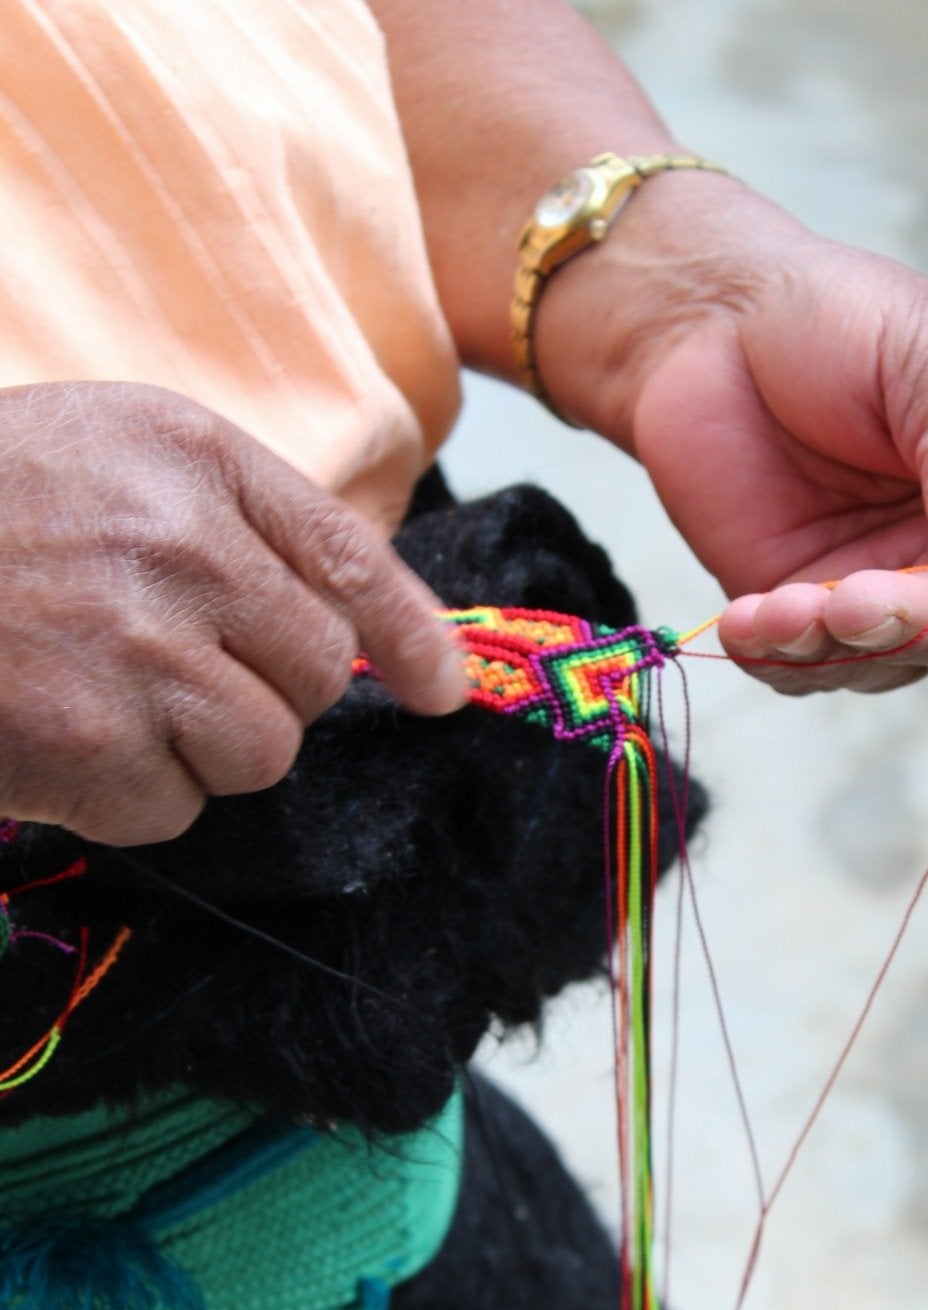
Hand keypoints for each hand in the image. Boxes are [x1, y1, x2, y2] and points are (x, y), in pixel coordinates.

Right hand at [0, 382, 467, 842]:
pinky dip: (126, 797)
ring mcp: (136, 650)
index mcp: (191, 458)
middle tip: (165, 667)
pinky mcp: (90, 745)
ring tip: (104, 700)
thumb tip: (360, 640)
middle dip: (258, 691)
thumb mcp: (109, 458)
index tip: (445, 693)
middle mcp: (178, 547)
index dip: (410, 636)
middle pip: (312, 677)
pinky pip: (176, 810)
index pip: (345, 557)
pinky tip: (59, 739)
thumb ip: (235, 523)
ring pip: (259, 755)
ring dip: (198, 753)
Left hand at [537, 176, 927, 693]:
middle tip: (848, 598)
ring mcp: (890, 587)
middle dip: (918, 628)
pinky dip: (782, 661)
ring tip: (782, 609)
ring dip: (841, 651)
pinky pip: (809, 670)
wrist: (709, 323)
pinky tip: (748, 621)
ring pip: (894, 666)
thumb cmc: (839, 317)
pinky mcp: (806, 609)